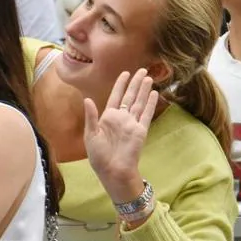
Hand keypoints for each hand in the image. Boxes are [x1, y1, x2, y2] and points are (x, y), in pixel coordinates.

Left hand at [83, 69, 157, 200]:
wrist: (112, 170)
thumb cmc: (99, 155)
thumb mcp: (90, 134)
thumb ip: (91, 116)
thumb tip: (87, 99)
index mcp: (108, 117)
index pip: (116, 96)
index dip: (120, 84)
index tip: (125, 73)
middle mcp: (121, 118)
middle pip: (130, 96)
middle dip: (135, 83)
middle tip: (142, 70)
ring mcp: (132, 123)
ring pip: (139, 102)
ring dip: (144, 90)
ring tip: (149, 78)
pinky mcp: (141, 130)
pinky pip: (146, 114)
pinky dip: (150, 104)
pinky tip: (154, 94)